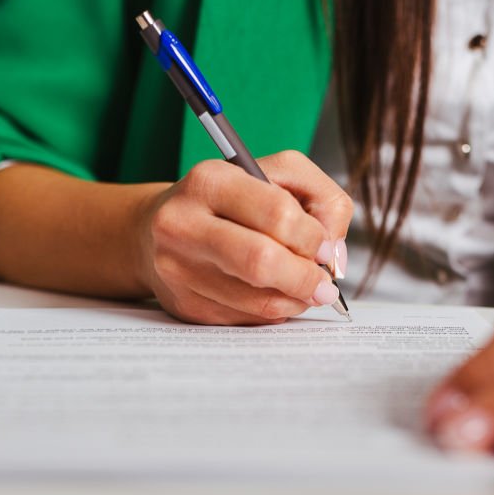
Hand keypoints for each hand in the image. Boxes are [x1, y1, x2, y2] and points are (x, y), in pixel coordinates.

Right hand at [136, 151, 352, 324]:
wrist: (159, 229)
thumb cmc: (232, 201)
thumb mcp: (281, 175)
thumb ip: (324, 201)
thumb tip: (334, 254)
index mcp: (211, 181)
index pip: (277, 213)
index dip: (313, 237)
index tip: (325, 247)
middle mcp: (184, 223)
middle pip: (262, 262)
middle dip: (306, 277)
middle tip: (324, 283)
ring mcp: (179, 269)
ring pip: (260, 301)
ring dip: (296, 299)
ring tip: (303, 288)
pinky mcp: (186, 305)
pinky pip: (248, 319)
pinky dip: (273, 310)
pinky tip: (272, 293)